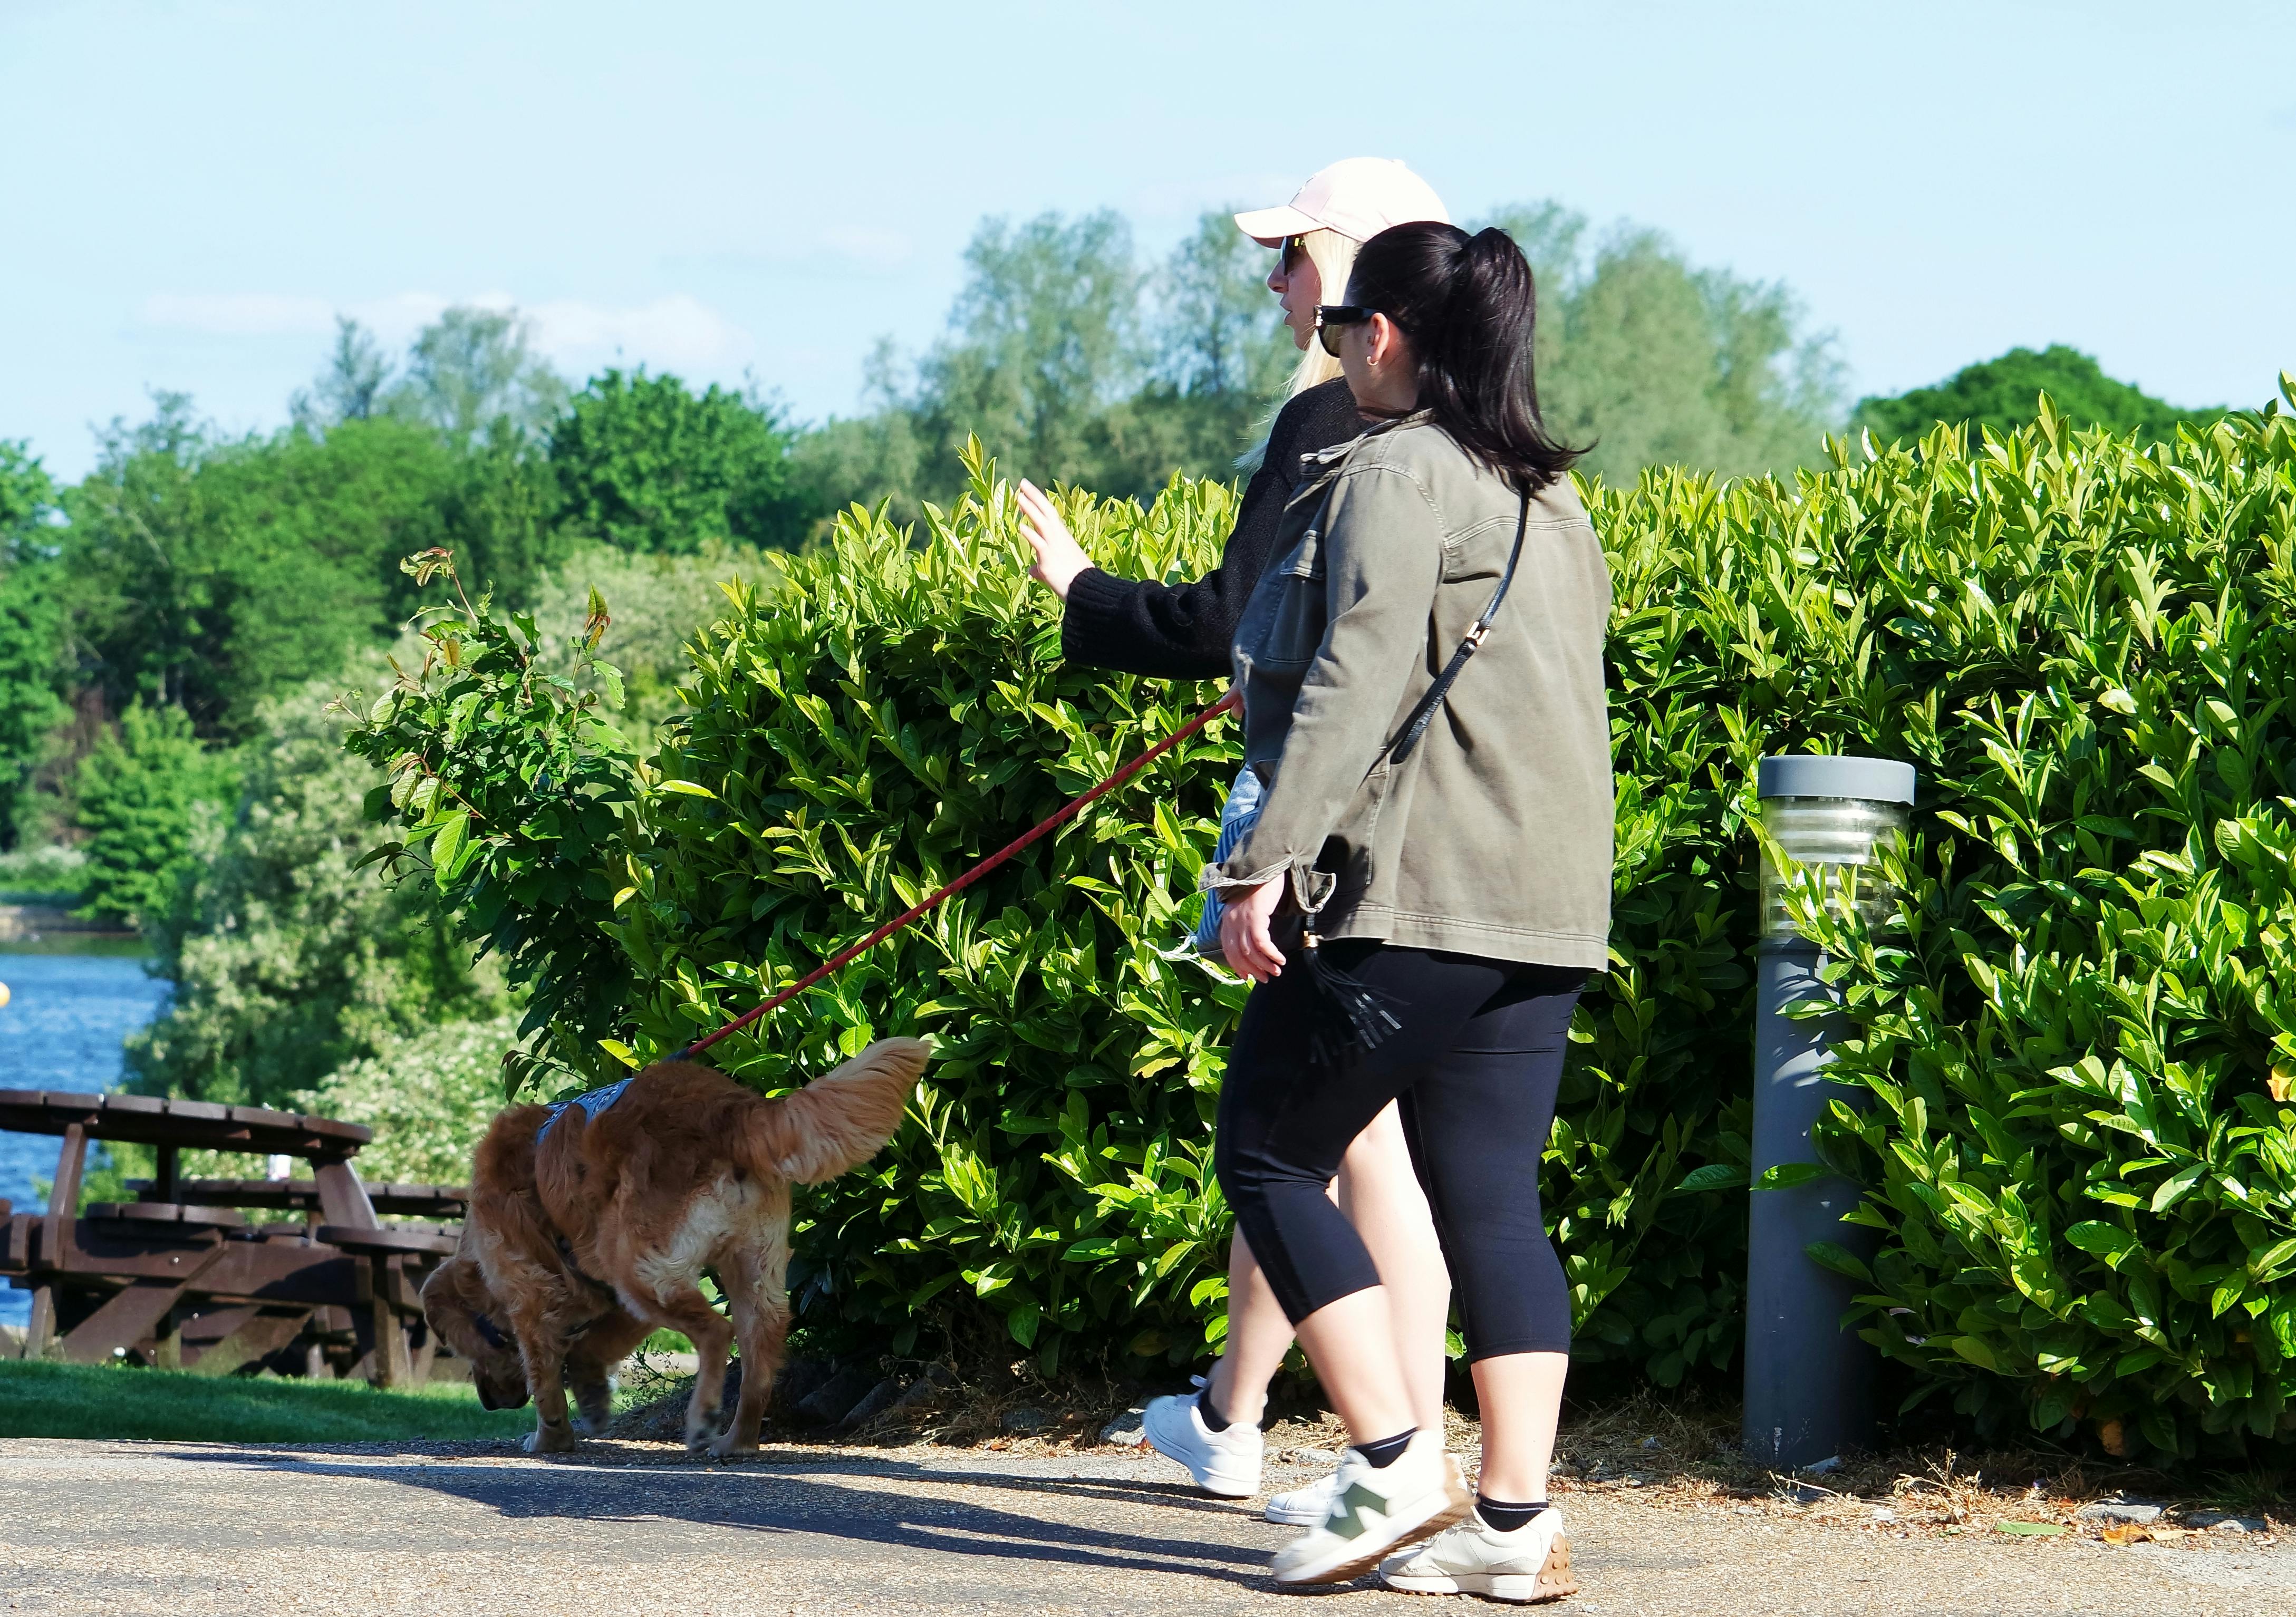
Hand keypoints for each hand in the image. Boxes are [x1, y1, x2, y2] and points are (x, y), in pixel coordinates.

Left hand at [1015, 479, 1091, 599]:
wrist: (1087, 591)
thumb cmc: (1074, 581)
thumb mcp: (1055, 571)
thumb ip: (1041, 568)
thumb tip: (1031, 571)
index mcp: (1062, 538)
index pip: (1049, 514)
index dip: (1038, 502)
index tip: (1026, 492)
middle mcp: (1059, 539)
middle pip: (1047, 511)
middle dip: (1035, 496)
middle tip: (1022, 483)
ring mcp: (1055, 548)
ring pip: (1042, 523)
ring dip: (1030, 509)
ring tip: (1018, 497)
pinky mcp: (1050, 561)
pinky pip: (1040, 545)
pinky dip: (1031, 535)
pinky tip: (1021, 527)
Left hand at [1219, 879, 1286, 982]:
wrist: (1265, 864)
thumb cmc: (1260, 885)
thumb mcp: (1248, 906)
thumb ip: (1246, 921)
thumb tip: (1254, 941)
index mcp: (1228, 920)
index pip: (1228, 950)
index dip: (1237, 965)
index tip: (1248, 976)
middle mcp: (1231, 921)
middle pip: (1238, 954)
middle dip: (1252, 970)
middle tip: (1265, 978)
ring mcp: (1242, 919)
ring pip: (1250, 951)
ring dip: (1264, 965)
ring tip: (1276, 971)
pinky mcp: (1255, 916)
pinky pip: (1261, 943)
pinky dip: (1271, 954)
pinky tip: (1280, 959)